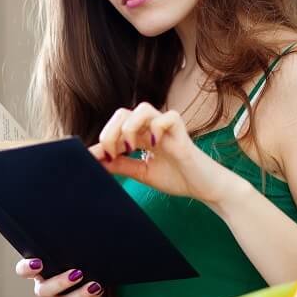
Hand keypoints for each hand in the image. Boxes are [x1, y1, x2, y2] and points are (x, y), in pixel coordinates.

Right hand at [15, 257, 103, 296]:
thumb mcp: (72, 260)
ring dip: (79, 295)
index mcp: (39, 272)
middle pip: (43, 290)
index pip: (23, 270)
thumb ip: (69, 255)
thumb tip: (82, 246)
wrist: (90, 289)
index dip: (27, 268)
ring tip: (94, 286)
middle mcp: (41, 289)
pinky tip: (96, 294)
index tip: (38, 263)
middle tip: (78, 273)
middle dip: (61, 282)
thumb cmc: (78, 268)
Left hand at [88, 102, 245, 204]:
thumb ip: (121, 165)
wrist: (203, 188)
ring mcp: (167, 127)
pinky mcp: (182, 132)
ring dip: (130, 127)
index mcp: (140, 135)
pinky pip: (168, 117)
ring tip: (131, 148)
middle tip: (113, 153)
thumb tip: (96, 161)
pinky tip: (154, 145)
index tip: (93, 159)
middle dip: (111, 132)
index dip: (101, 141)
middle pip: (122, 113)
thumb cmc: (177, 177)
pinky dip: (157, 128)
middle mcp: (151, 127)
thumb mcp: (141, 172)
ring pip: (143, 108)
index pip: (114, 127)